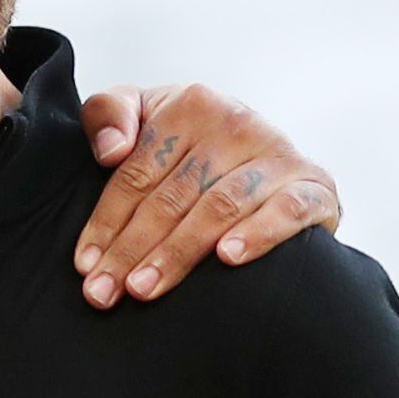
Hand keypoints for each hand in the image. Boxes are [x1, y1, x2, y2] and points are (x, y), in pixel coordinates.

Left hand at [73, 83, 338, 308]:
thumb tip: (110, 149)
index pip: (137, 171)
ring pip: (218, 207)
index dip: (106, 220)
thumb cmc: (193, 146)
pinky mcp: (314, 185)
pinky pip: (286, 210)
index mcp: (191, 104)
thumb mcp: (147, 116)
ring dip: (179, 252)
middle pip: (172, 196)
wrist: (273, 163)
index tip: (85, 265)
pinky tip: (228, 258)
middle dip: (132, 249)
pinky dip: (258, 234)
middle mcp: (236, 122)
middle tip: (105, 293)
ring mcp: (277, 153)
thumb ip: (110, 114)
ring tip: (145, 288)